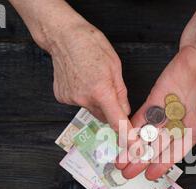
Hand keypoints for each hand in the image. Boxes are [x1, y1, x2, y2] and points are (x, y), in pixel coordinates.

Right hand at [9, 0, 131, 130]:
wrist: (62, 36)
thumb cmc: (90, 45)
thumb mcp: (115, 66)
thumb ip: (121, 93)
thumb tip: (125, 111)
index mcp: (101, 90)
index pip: (117, 121)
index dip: (127, 135)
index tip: (133, 146)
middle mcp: (85, 99)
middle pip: (105, 116)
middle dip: (110, 109)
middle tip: (109, 89)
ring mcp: (71, 99)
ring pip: (92, 110)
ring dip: (96, 102)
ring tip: (92, 79)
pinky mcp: (62, 98)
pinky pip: (79, 103)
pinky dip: (83, 96)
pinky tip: (80, 80)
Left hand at [118, 45, 195, 179]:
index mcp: (194, 130)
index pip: (175, 152)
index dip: (162, 164)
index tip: (150, 175)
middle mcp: (178, 124)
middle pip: (156, 147)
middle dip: (142, 161)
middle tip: (127, 174)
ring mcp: (165, 112)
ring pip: (146, 135)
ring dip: (133, 148)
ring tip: (119, 161)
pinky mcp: (155, 99)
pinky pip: (141, 116)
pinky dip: (131, 127)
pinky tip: (120, 137)